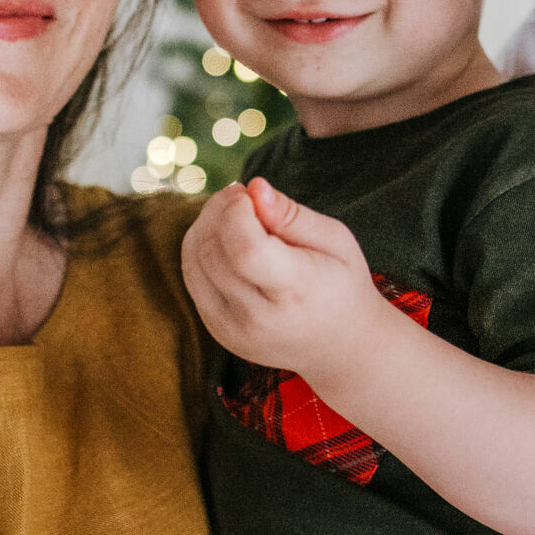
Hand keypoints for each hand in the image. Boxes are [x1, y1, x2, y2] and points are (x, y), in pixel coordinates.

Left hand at [181, 177, 393, 382]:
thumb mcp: (335, 240)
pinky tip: (226, 236)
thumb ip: (293, 215)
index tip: (251, 193)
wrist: (339, 346)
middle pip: (213, 251)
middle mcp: (258, 317)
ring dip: (205, 224)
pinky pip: (193, 277)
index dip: (235, 211)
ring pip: (194, 260)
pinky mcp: (217, 330)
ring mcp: (232, 329)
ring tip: (235, 212)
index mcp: (296, 291)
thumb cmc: (341, 283)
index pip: (245, 250)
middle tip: (242, 194)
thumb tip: (255, 188)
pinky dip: (201, 247)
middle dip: (219, 209)